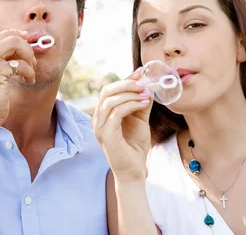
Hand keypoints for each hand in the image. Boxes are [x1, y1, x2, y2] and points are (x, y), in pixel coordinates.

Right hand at [0, 22, 36, 132]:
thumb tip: (20, 34)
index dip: (12, 32)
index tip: (22, 44)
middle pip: (7, 32)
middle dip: (24, 45)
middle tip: (30, 60)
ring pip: (14, 41)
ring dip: (28, 54)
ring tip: (30, 68)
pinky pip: (20, 63)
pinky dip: (29, 71)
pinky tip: (28, 80)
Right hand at [93, 68, 152, 182]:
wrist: (134, 171)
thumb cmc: (135, 147)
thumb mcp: (140, 120)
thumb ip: (141, 103)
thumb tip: (148, 85)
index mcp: (102, 114)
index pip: (110, 90)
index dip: (125, 79)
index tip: (141, 73)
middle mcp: (97, 119)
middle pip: (107, 91)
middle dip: (127, 83)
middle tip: (145, 83)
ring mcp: (99, 127)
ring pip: (110, 100)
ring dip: (130, 93)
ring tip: (147, 94)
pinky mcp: (105, 135)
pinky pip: (116, 112)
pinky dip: (131, 104)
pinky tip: (144, 103)